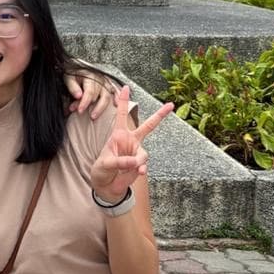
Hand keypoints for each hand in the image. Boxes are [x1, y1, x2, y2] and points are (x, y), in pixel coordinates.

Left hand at [66, 72, 112, 117]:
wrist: (78, 68)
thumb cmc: (73, 74)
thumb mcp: (69, 78)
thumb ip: (73, 87)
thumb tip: (78, 96)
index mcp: (90, 75)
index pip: (89, 92)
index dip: (84, 102)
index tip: (79, 111)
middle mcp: (100, 78)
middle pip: (98, 95)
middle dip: (90, 106)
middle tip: (82, 114)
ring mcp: (106, 82)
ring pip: (107, 96)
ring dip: (101, 107)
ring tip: (94, 116)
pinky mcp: (110, 85)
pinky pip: (116, 92)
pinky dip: (117, 98)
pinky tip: (116, 105)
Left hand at [88, 86, 172, 202]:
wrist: (106, 186)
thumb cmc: (101, 170)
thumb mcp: (105, 163)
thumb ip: (121, 162)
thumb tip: (137, 162)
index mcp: (118, 135)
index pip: (121, 115)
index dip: (123, 101)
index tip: (126, 87)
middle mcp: (130, 141)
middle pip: (148, 126)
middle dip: (159, 115)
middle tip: (171, 104)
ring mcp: (136, 153)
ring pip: (143, 154)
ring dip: (138, 161)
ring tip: (132, 167)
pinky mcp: (140, 165)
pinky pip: (143, 165)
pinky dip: (140, 169)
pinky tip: (138, 172)